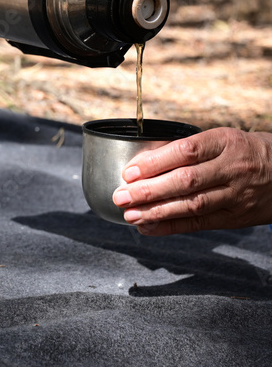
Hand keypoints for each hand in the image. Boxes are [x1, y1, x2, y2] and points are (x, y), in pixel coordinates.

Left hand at [112, 128, 271, 235]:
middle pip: (186, 181)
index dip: (155, 162)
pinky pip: (200, 224)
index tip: (130, 172)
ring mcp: (236, 195)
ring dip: (156, 212)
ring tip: (130, 215)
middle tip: (121, 196)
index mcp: (225, 141)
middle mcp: (231, 168)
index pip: (186, 151)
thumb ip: (190, 148)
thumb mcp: (223, 138)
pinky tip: (149, 228)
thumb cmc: (246, 151)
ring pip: (192, 205)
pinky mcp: (236, 217)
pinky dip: (171, 227)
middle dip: (149, 190)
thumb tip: (146, 159)